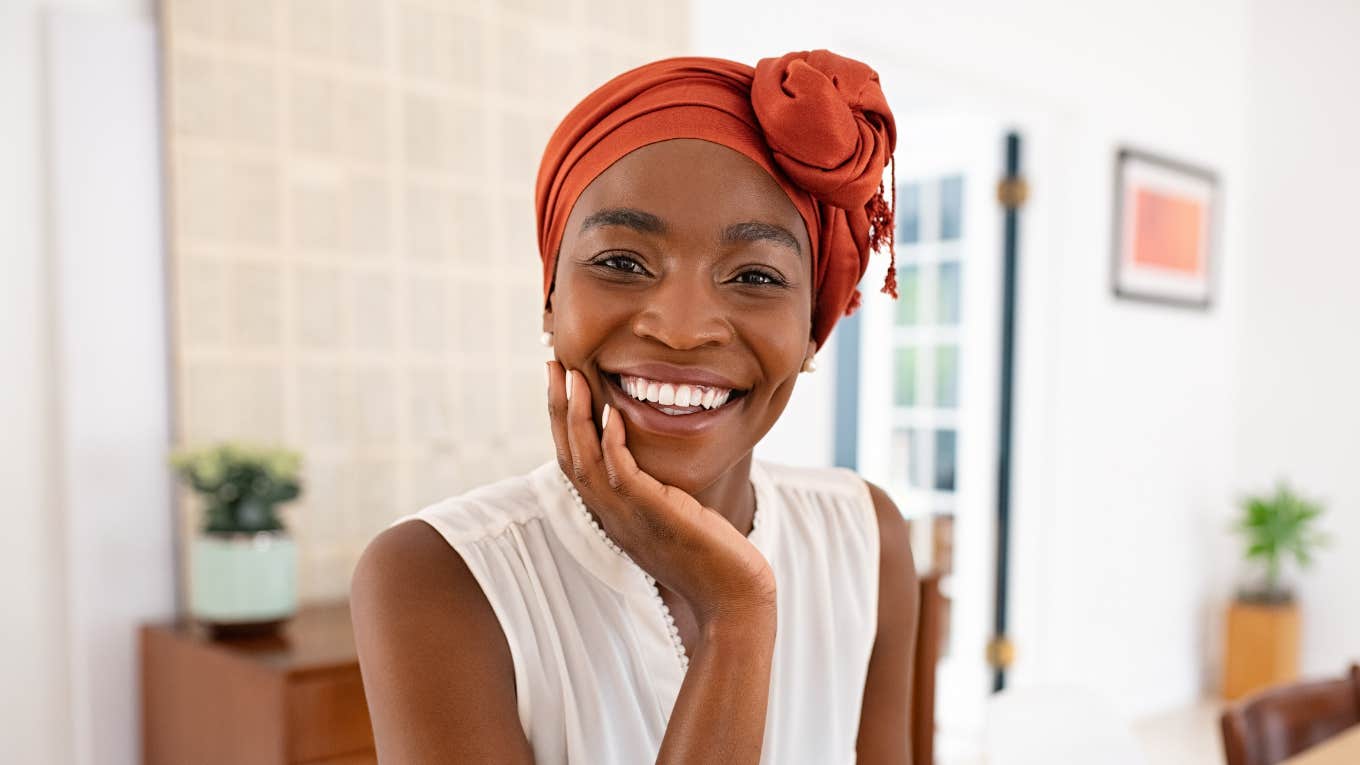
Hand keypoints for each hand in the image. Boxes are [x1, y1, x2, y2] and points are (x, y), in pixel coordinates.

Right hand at [546, 361, 774, 623]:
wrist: (732, 599)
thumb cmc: (711, 558)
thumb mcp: (673, 517)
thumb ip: (656, 492)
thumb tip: (656, 466)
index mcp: (613, 514)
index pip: (574, 461)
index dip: (562, 422)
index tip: (563, 383)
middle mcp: (612, 516)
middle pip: (568, 456)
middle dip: (558, 408)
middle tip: (553, 365)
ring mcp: (628, 517)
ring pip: (585, 461)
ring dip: (576, 416)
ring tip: (574, 376)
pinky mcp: (653, 515)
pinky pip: (621, 473)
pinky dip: (611, 442)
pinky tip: (612, 412)